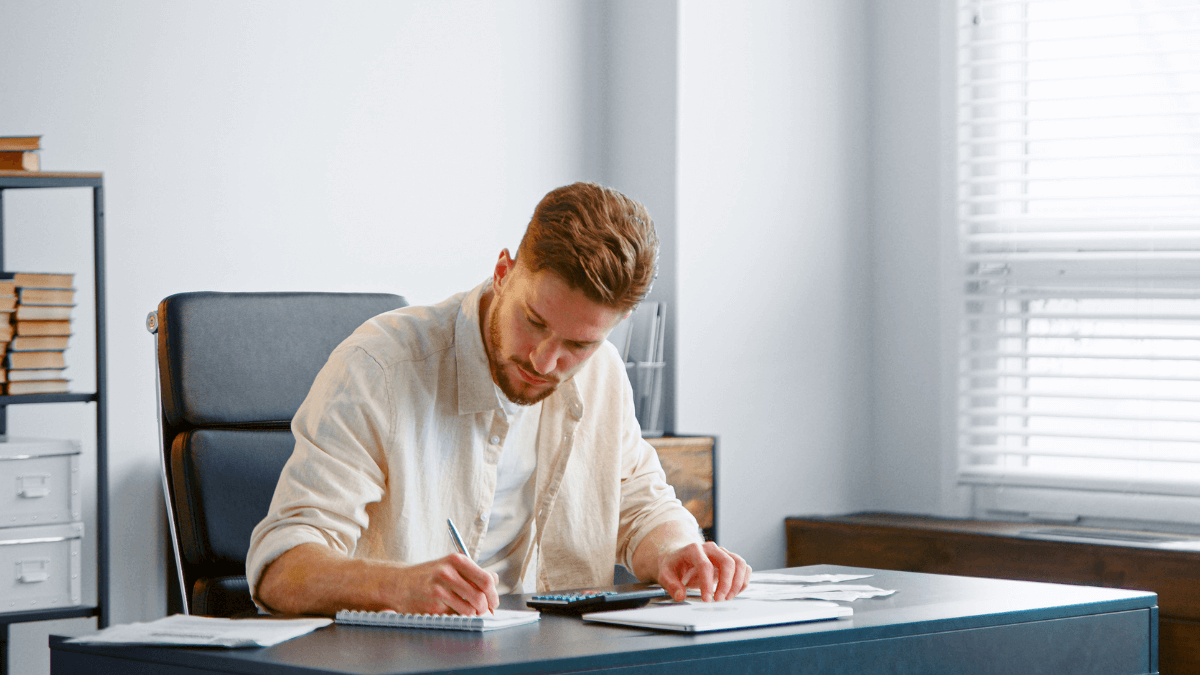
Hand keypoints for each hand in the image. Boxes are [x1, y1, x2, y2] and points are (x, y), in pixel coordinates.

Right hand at [257, 544, 499, 616]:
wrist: (394, 583)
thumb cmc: (424, 576)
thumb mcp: (449, 567)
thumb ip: (471, 573)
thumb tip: (494, 581)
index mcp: (456, 560)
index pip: (486, 579)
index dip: (493, 594)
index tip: (493, 602)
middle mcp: (448, 571)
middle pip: (481, 595)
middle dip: (485, 608)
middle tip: (483, 613)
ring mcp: (439, 588)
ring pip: (470, 608)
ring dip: (473, 615)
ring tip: (467, 614)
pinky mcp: (431, 605)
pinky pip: (454, 616)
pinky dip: (458, 619)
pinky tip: (452, 615)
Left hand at [657, 541, 750, 602]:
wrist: (678, 556)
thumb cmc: (673, 565)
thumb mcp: (665, 574)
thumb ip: (671, 585)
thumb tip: (680, 595)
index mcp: (694, 549)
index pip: (705, 565)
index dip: (707, 584)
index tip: (706, 599)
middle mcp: (711, 548)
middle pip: (727, 562)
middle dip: (726, 584)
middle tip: (718, 600)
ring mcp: (722, 552)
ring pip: (739, 563)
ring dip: (738, 583)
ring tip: (728, 597)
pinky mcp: (729, 559)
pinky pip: (744, 567)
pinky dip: (744, 580)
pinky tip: (735, 592)